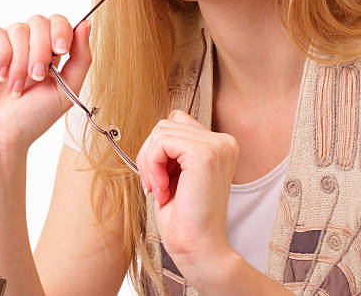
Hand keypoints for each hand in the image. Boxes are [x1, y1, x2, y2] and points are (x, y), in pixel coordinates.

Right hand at [0, 14, 91, 157]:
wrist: (0, 137)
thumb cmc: (32, 118)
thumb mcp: (67, 90)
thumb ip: (81, 58)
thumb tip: (86, 24)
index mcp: (49, 52)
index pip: (59, 23)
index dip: (62, 31)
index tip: (61, 50)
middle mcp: (27, 45)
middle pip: (41, 22)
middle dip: (42, 49)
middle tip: (37, 76)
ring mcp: (6, 45)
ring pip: (20, 29)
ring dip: (21, 60)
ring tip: (17, 88)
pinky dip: (3, 56)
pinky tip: (1, 77)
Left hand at [136, 110, 239, 288]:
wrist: (200, 251)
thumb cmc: (185, 220)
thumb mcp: (177, 174)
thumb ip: (173, 148)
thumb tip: (155, 130)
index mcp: (221, 145)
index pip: (176, 123)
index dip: (159, 150)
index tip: (159, 180)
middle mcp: (224, 141)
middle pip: (166, 124)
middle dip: (150, 155)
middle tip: (155, 188)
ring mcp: (217, 145)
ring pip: (161, 131)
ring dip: (150, 161)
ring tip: (160, 190)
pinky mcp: (204, 154)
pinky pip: (161, 142)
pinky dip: (152, 164)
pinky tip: (162, 189)